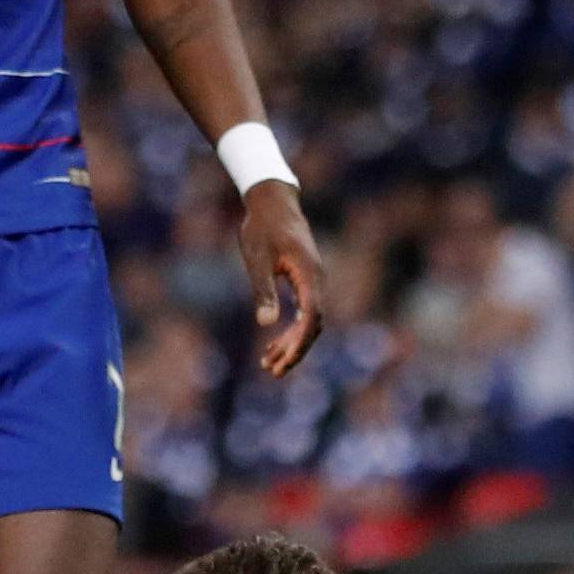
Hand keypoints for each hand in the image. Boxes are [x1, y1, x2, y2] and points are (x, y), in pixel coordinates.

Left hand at [238, 182, 323, 376]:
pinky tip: (273, 342)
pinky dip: (291, 329)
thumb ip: (263, 290)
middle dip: (294, 350)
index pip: (311, 317)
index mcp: (309, 274)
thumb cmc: (262, 227)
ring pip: (309, 321)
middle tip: (272, 371)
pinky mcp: (306, 281)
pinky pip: (304, 312)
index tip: (284, 361)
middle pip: (313, 325)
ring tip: (269, 364)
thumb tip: (266, 324)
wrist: (273, 201)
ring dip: (292, 344)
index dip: (300, 342)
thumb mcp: (257, 258)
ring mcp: (313, 281)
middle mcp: (317, 280)